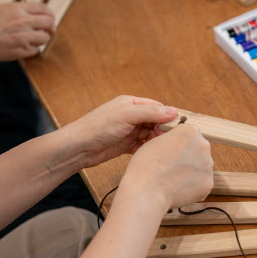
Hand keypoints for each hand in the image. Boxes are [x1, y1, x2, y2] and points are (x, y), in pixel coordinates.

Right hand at [0, 2, 54, 60]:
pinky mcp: (21, 50)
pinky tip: (22, 47)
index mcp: (17, 9)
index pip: (44, 8)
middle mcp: (22, 21)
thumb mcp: (1, 10)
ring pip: (45, 38)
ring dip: (41, 40)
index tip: (51, 19)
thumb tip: (34, 14)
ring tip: (32, 40)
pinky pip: (35, 50)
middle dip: (50, 28)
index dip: (50, 15)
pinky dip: (32, 50)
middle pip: (49, 23)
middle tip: (48, 32)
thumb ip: (18, 11)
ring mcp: (23, 36)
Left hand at [63, 95, 177, 167]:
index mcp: (131, 103)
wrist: (78, 148)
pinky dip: (147, 148)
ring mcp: (128, 131)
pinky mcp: (125, 145)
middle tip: (168, 139)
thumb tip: (173, 111)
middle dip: (163, 129)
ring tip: (160, 147)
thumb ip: (151, 113)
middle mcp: (131, 116)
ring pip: (150, 134)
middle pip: (155, 121)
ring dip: (156, 140)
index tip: (178, 126)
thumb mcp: (127, 116)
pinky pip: (142, 145)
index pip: (156, 107)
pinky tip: (151, 153)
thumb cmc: (98, 127)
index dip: (168, 115)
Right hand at [119, 124, 213, 208]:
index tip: (172, 151)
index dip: (180, 143)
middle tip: (173, 166)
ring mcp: (208, 165)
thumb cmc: (146, 165)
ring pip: (201, 167)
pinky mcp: (208, 183)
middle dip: (189, 156)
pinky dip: (192, 186)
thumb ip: (173, 139)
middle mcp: (203, 145)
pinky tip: (179, 188)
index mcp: (191, 131)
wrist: (147, 190)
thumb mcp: (156, 140)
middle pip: (198, 149)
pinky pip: (201, 183)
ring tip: (174, 178)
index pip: (190, 134)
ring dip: (191, 171)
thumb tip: (178, 144)